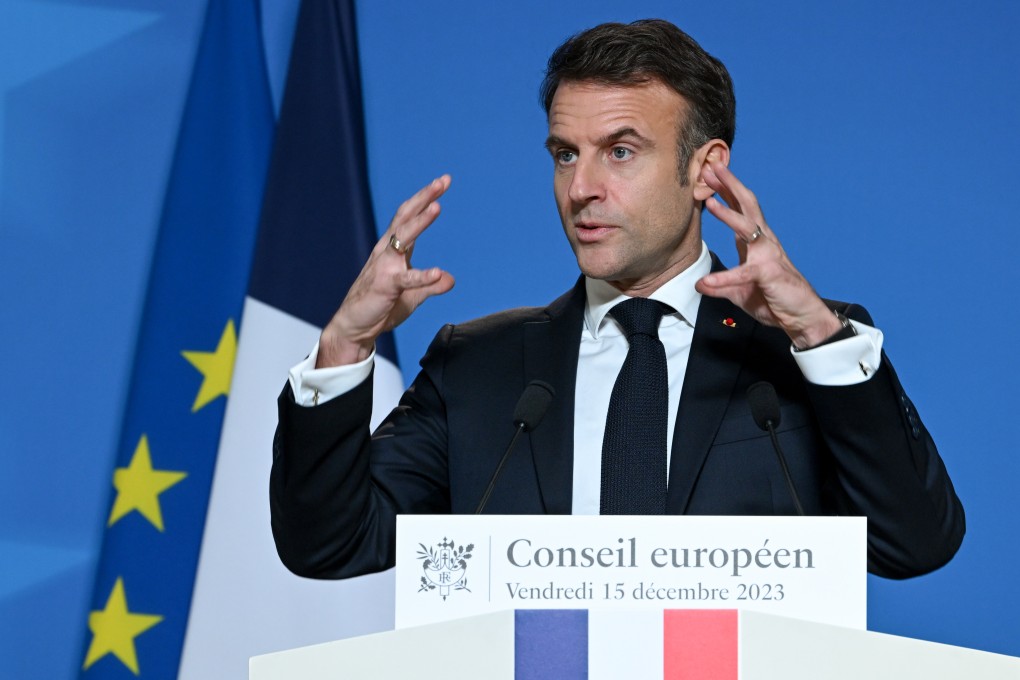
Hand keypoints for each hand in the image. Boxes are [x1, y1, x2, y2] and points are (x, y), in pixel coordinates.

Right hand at [317, 175, 455, 366]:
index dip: (426, 199)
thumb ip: (430, 285)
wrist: (354, 327)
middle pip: (405, 218)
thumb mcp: (412, 295)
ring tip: (436, 207)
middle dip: (423, 198)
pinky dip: (422, 276)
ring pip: (402, 238)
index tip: (443, 181)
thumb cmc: (381, 306)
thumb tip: (450, 279)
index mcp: (393, 250)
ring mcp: (384, 267)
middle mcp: (387, 252)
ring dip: (420, 222)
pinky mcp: (384, 286)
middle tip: (441, 182)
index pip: (410, 217)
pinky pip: (406, 279)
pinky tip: (437, 273)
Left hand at [695, 162, 840, 348]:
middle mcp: (763, 242)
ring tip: (709, 200)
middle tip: (712, 166)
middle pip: (746, 205)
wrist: (800, 317)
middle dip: (729, 184)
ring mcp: (767, 255)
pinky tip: (706, 282)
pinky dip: (723, 278)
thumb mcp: (739, 291)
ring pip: (747, 227)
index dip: (725, 190)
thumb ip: (720, 285)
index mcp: (755, 242)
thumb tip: (700, 284)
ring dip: (727, 213)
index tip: (710, 173)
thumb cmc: (774, 299)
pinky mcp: (768, 274)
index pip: (739, 209)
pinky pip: (742, 273)